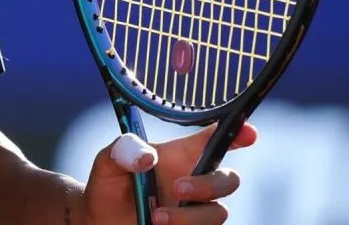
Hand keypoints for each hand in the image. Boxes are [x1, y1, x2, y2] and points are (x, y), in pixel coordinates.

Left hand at [78, 124, 256, 224]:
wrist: (99, 221)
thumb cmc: (108, 184)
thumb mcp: (108, 161)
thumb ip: (124, 150)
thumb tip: (148, 158)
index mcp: (181, 157)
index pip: (215, 141)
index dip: (238, 134)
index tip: (249, 133)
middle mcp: (194, 183)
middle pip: (228, 180)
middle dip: (208, 185)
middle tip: (177, 188)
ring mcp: (195, 211)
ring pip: (217, 214)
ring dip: (189, 216)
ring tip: (155, 218)